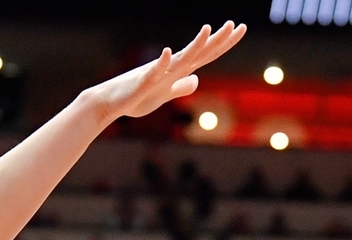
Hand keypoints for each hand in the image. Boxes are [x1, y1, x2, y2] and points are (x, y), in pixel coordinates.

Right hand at [83, 22, 245, 122]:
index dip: (225, 43)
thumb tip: (196, 79)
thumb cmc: (136, 98)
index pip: (207, 54)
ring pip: (180, 58)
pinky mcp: (143, 82)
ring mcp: (158, 73)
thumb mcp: (165, 94)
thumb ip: (181, 86)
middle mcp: (171, 68)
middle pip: (200, 52)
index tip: (241, 28)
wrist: (111, 102)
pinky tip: (168, 53)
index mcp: (179, 70)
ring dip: (194, 45)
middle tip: (236, 24)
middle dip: (218, 40)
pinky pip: (154, 72)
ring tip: (207, 30)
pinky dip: (162, 63)